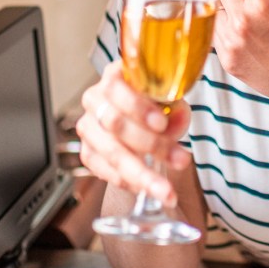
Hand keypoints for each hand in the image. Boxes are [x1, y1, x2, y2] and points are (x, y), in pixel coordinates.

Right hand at [75, 60, 192, 206]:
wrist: (142, 118)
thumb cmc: (155, 104)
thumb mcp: (169, 98)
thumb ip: (174, 108)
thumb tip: (176, 120)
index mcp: (113, 77)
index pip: (115, 89)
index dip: (138, 108)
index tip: (162, 124)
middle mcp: (95, 100)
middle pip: (115, 124)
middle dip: (151, 144)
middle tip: (181, 160)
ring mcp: (88, 127)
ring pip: (112, 152)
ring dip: (143, 173)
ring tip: (167, 190)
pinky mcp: (87, 152)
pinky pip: (104, 170)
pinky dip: (128, 181)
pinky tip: (147, 188)